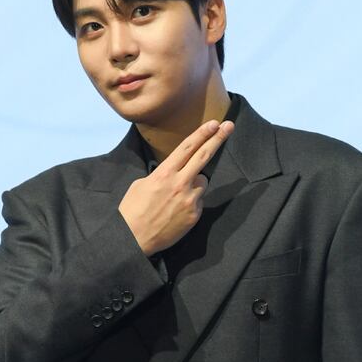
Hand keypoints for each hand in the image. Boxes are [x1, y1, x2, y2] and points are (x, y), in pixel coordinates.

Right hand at [118, 119, 234, 255]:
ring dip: (195, 183)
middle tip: (229, 126)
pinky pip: (198, 201)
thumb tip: (174, 172)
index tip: (213, 123)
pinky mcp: (194, 215)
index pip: (187, 147)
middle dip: (217, 138)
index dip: (202, 133)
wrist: (134, 238)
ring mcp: (189, 200)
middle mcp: (180, 183)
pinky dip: (191, 202)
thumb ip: (162, 175)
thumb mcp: (141, 184)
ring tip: (176, 197)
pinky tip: (175, 211)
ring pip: (202, 182)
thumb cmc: (133, 210)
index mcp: (164, 173)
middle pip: (204, 156)